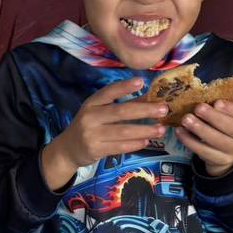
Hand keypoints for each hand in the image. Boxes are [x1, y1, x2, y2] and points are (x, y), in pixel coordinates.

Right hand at [41, 77, 167, 189]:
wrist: (68, 149)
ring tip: (161, 129)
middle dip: (145, 110)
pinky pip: (120, 147)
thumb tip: (150, 98)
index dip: (124, 87)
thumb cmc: (89, 126)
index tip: (142, 82)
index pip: (109, 92)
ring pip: (123, 131)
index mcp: (91, 103)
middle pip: (121, 112)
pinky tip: (147, 141)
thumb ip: (122, 105)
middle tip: (163, 109)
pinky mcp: (95, 150)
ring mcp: (92, 134)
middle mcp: (90, 117)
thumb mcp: (100, 112)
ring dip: (145, 130)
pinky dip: (135, 144)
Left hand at [175, 100, 232, 176]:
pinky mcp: (220, 161)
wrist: (228, 152)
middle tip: (198, 108)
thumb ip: (223, 105)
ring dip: (200, 129)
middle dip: (214, 117)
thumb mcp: (232, 114)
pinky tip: (180, 132)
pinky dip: (190, 141)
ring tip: (186, 119)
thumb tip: (203, 94)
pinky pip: (204, 151)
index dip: (232, 109)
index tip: (216, 102)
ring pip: (218, 141)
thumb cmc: (227, 125)